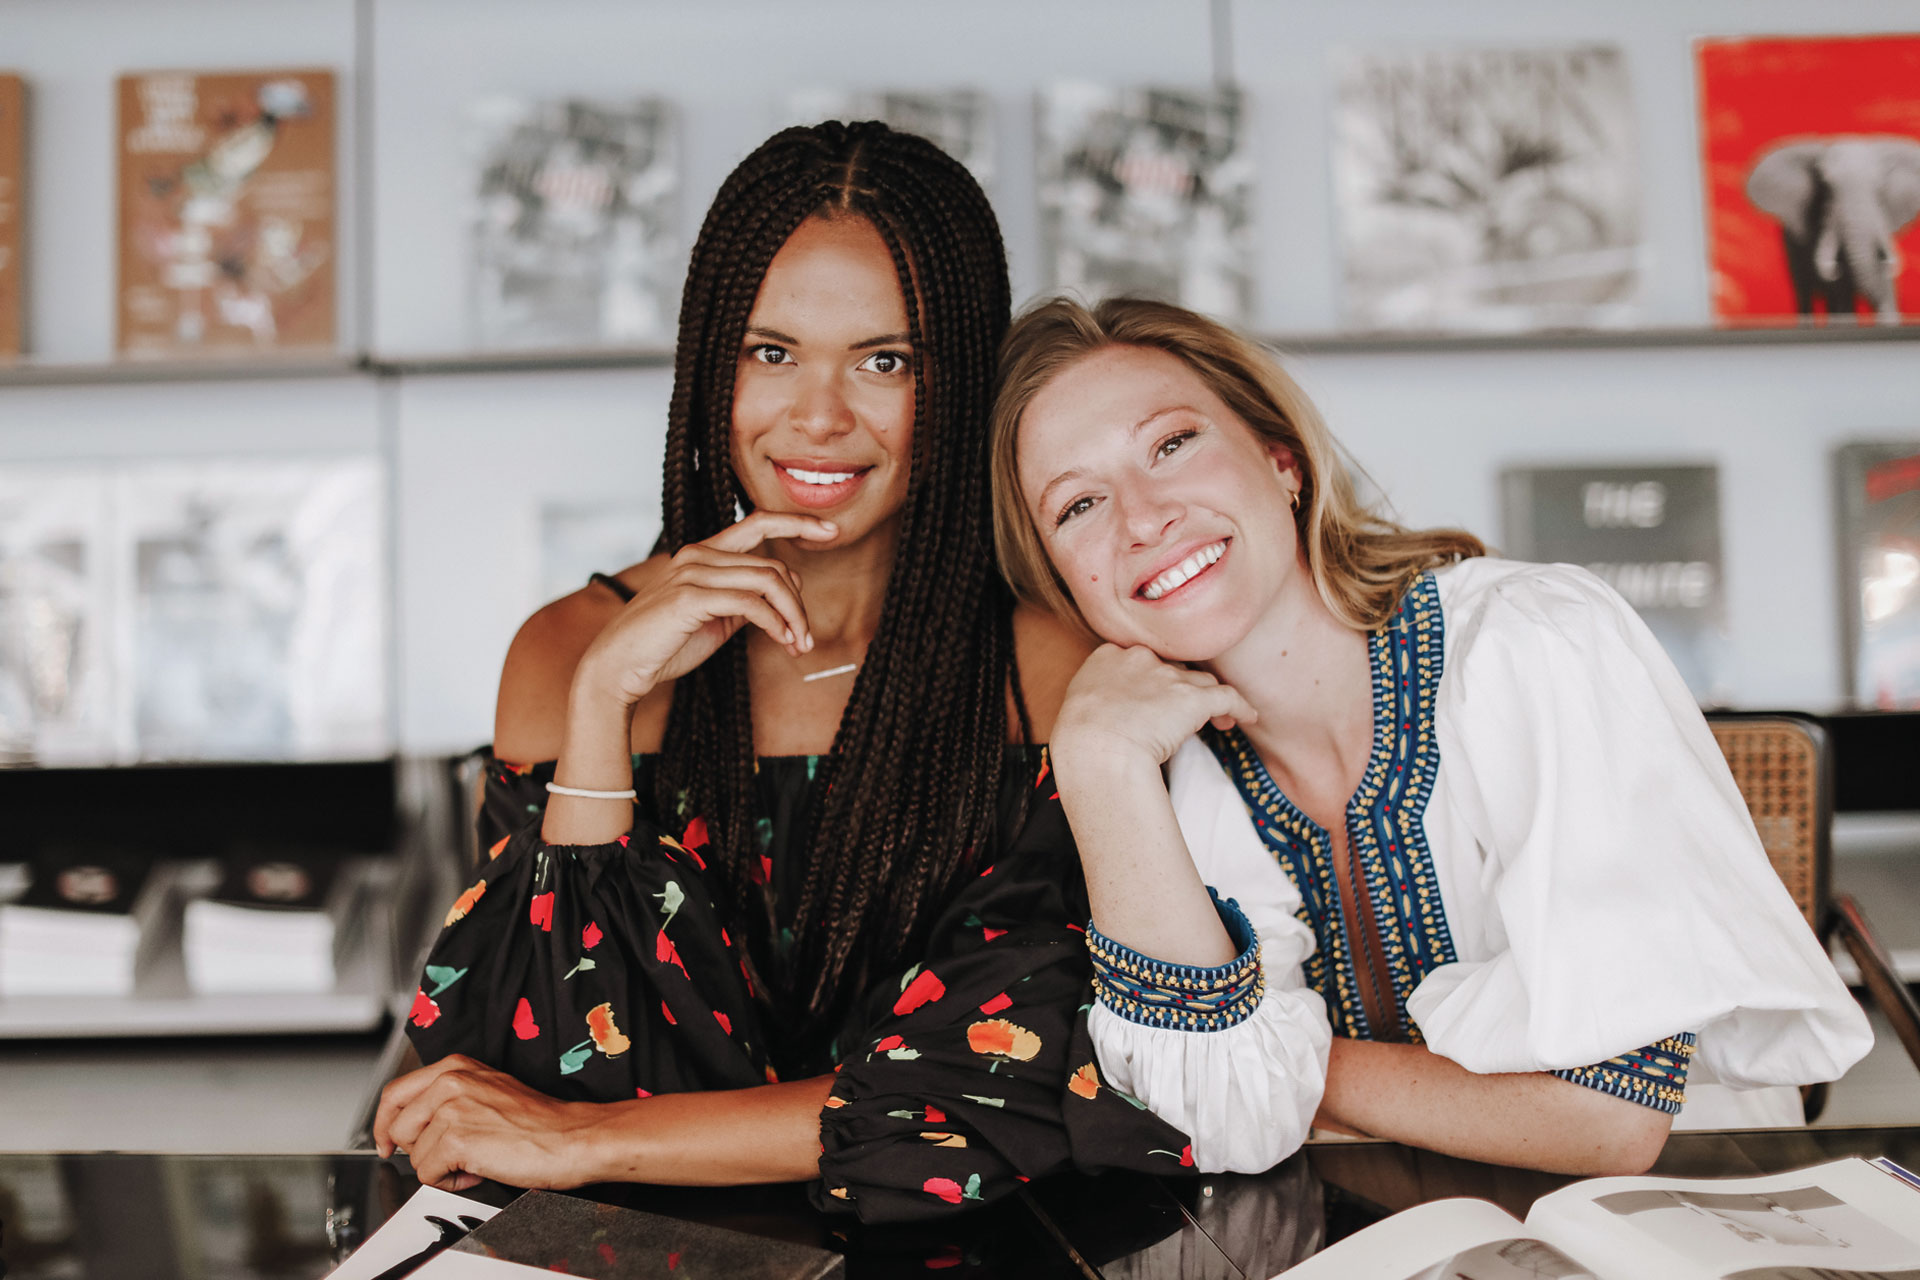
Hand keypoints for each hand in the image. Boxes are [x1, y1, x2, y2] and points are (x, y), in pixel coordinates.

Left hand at [374, 1054, 601, 1191]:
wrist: (569, 1137)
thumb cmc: (538, 1122)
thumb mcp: (488, 1091)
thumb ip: (449, 1097)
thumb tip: (415, 1124)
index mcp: (456, 1067)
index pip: (394, 1094)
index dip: (385, 1125)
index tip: (387, 1143)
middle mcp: (450, 1081)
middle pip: (397, 1128)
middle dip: (418, 1151)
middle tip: (448, 1158)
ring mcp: (451, 1109)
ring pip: (413, 1155)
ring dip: (440, 1168)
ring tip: (474, 1160)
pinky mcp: (456, 1139)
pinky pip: (428, 1175)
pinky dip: (451, 1183)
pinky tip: (478, 1170)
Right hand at [575, 511, 837, 706]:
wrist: (617, 669)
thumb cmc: (664, 646)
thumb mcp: (714, 619)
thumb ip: (743, 602)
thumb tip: (781, 599)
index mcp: (702, 554)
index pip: (757, 522)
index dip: (797, 522)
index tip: (831, 530)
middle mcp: (697, 555)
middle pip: (772, 564)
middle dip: (798, 602)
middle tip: (806, 637)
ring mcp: (692, 573)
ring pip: (768, 581)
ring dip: (793, 616)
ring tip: (799, 645)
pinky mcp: (690, 597)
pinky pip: (752, 603)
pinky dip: (776, 623)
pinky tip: (783, 642)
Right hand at [1051, 644, 1256, 783]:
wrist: (1096, 749)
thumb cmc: (1079, 740)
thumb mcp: (1078, 706)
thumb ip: (1098, 698)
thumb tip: (1111, 714)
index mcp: (1110, 656)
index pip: (1140, 660)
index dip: (1151, 680)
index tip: (1154, 700)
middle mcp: (1142, 658)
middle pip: (1172, 667)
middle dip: (1181, 688)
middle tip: (1182, 715)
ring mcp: (1169, 676)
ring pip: (1200, 681)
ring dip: (1208, 700)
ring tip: (1216, 721)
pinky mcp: (1194, 697)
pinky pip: (1228, 696)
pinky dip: (1240, 707)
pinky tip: (1248, 717)